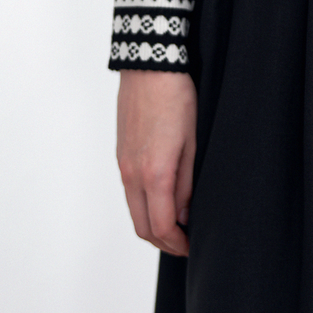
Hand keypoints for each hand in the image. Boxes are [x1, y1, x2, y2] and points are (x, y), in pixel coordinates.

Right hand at [116, 70, 197, 256]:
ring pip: (134, 210)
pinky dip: (144, 206)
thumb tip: (184, 214)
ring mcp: (123, 165)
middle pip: (142, 227)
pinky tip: (162, 199)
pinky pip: (129, 192)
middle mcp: (132, 175)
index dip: (177, 243)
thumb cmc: (176, 97)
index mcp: (154, 173)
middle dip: (164, 242)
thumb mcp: (192, 140)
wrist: (149, 66)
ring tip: (176, 224)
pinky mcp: (120, 155)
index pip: (161, 226)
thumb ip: (186, 182)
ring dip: (153, 225)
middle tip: (185, 243)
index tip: (191, 246)